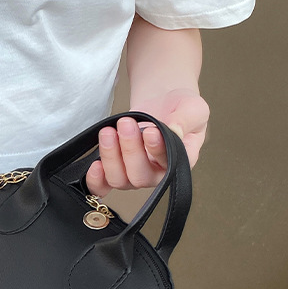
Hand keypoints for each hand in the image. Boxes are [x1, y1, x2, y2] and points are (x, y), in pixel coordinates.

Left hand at [84, 89, 209, 196]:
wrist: (163, 102)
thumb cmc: (181, 108)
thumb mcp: (193, 109)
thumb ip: (184, 120)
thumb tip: (173, 130)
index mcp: (180, 162)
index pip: (168, 164)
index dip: (157, 150)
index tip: (150, 131)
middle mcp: (157, 173)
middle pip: (139, 176)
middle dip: (130, 150)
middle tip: (126, 125)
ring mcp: (135, 173)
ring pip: (119, 179)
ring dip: (110, 157)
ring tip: (108, 132)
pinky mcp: (117, 169)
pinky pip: (104, 185)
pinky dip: (96, 180)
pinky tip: (94, 165)